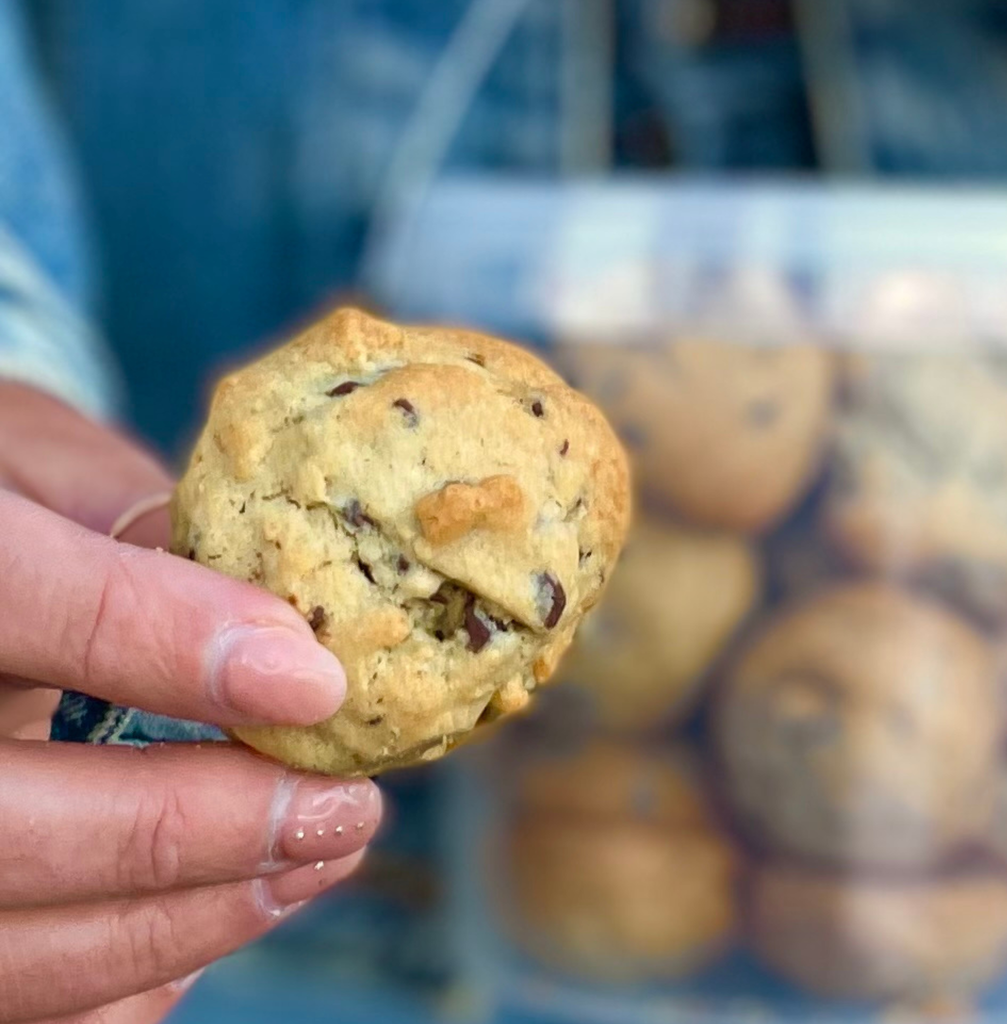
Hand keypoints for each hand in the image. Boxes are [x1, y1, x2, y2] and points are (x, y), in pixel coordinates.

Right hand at [0, 384, 380, 1023]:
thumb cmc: (4, 492)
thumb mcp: (49, 468)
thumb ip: (136, 521)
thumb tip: (276, 619)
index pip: (18, 601)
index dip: (163, 643)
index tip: (310, 681)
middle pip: (5, 825)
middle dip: (189, 830)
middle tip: (337, 806)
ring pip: (12, 946)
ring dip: (185, 917)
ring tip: (319, 852)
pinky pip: (32, 999)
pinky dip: (132, 976)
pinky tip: (225, 909)